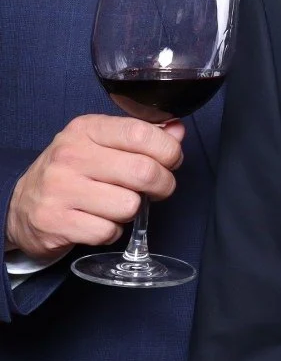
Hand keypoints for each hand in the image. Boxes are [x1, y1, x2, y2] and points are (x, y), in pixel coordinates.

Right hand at [5, 115, 185, 260]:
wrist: (22, 206)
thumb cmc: (74, 172)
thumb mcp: (102, 144)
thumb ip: (142, 136)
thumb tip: (177, 131)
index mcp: (86, 129)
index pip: (141, 133)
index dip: (168, 151)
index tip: (171, 161)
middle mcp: (70, 156)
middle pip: (143, 171)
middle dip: (162, 185)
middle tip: (157, 189)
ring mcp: (60, 189)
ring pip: (130, 206)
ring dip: (132, 211)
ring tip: (116, 204)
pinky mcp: (55, 222)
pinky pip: (108, 231)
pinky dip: (111, 231)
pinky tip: (98, 221)